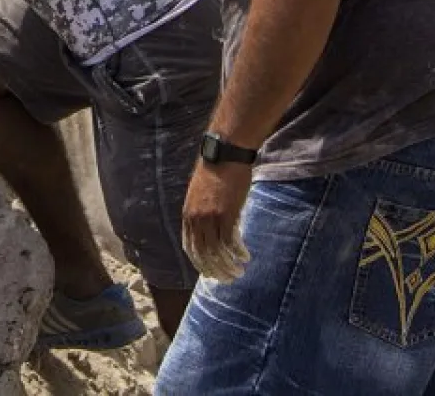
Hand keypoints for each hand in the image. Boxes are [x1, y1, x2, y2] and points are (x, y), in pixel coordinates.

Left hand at [182, 160, 253, 281]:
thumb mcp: (201, 195)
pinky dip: (238, 253)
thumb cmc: (216, 172)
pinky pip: (231, 242)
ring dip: (228, 266)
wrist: (224, 154)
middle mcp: (196, 219)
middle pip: (203, 255)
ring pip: (217, 252)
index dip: (200, 264)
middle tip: (228, 279)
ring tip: (239, 272)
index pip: (190, 248)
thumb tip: (212, 230)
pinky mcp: (227, 215)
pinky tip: (245, 257)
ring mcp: (211, 218)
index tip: (210, 274)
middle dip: (215, 271)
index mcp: (188, 215)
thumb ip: (203, 214)